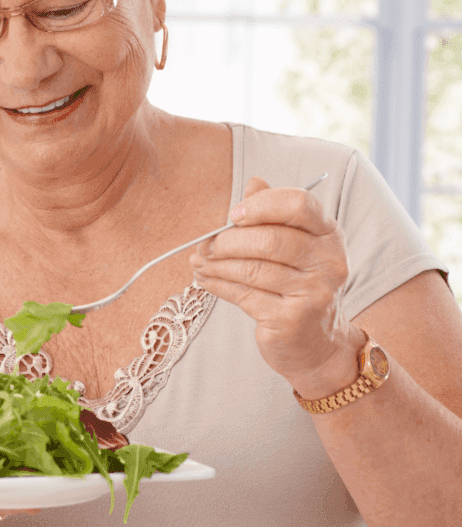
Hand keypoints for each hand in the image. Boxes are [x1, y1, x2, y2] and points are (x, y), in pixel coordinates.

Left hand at [189, 177, 357, 394]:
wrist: (317, 343)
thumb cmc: (297, 284)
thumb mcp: (293, 245)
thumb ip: (273, 213)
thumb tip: (253, 182)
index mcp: (329, 234)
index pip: (299, 204)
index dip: (260, 205)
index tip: (232, 215)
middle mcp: (329, 262)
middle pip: (270, 240)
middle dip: (228, 241)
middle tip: (204, 245)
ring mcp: (314, 293)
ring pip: (252, 269)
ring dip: (215, 264)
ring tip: (197, 261)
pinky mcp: (292, 320)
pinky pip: (244, 295)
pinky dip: (217, 285)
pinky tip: (204, 279)